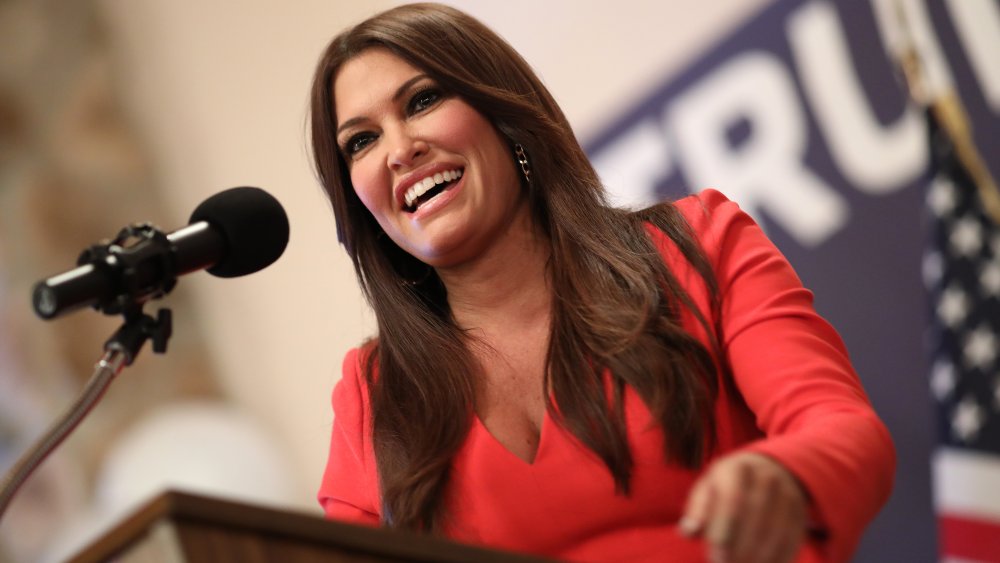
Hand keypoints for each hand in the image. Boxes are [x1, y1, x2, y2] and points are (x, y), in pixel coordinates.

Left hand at [680, 452, 808, 562]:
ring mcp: (787, 493)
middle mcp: (765, 477)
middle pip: (756, 516)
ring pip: (776, 530)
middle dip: (741, 548)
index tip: (715, 558)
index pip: (732, 499)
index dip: (724, 530)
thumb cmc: (726, 487)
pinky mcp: (800, 511)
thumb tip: (689, 531)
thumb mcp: (708, 489)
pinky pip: (792, 539)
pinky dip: (778, 560)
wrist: (766, 470)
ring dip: (760, 558)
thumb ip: (698, 510)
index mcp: (736, 468)